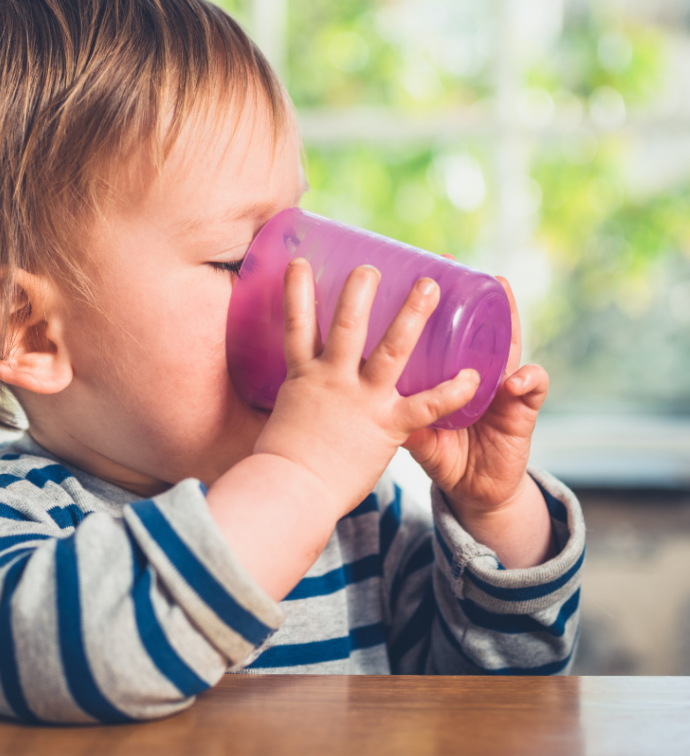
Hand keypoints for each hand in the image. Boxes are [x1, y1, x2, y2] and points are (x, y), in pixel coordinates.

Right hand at [254, 259, 479, 516]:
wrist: (291, 492)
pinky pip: (425, 405)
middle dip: (360, 292)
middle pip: (345, 325)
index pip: (296, 324)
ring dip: (411, 315)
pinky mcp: (387, 426)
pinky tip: (475, 377)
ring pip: (390, 349)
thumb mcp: (282, 420)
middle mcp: (331, 379)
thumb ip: (298, 403)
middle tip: (372, 267)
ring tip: (430, 286)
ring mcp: (360, 400)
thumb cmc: (281, 464)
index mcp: (302, 376)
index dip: (296, 291)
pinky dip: (451, 391)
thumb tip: (291, 404)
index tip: (300, 263)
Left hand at [403, 276, 553, 566]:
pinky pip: (531, 392)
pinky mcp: (522, 413)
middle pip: (472, 326)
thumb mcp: (410, 432)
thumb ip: (388, 414)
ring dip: (506, 316)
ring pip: (508, 344)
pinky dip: (528, 381)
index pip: (440, 333)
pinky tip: (520, 377)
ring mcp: (502, 388)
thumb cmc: (443, 454)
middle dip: (465, 292)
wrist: (476, 491)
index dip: (427, 305)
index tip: (410, 270)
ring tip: (502, 288)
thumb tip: (346, 394)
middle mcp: (476, 372)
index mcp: (446, 374)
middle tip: (452, 262)